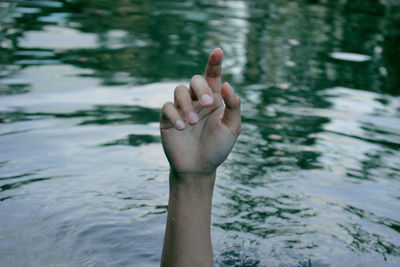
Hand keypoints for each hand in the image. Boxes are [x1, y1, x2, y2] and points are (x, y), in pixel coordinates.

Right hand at [160, 48, 240, 175]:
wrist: (198, 168)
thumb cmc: (218, 148)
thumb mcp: (232, 128)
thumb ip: (233, 106)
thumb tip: (227, 84)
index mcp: (215, 99)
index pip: (213, 76)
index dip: (215, 62)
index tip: (218, 51)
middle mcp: (198, 100)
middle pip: (195, 79)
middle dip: (201, 87)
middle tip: (208, 103)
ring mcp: (182, 108)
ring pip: (179, 90)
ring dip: (187, 104)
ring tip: (192, 122)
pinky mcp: (168, 118)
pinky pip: (168, 106)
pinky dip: (175, 115)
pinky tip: (181, 128)